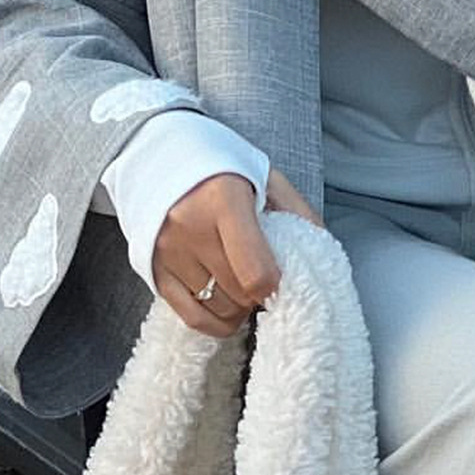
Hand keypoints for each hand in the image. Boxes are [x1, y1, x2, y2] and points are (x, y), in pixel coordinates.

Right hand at [151, 165, 321, 337]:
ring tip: (244, 282)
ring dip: (241, 306)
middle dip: (260, 293)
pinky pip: (193, 318)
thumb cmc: (221, 166)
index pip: (256, 273)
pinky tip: (230, 309)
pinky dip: (219, 322)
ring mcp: (167, 251)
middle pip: (240, 294)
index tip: (282, 279)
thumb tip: (321, 259)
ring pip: (220, 308)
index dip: (277, 286)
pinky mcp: (153, 270)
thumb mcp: (265, 177)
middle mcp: (189, 227)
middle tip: (265, 277)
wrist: (159, 152)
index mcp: (222, 200)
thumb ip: (298, 215)